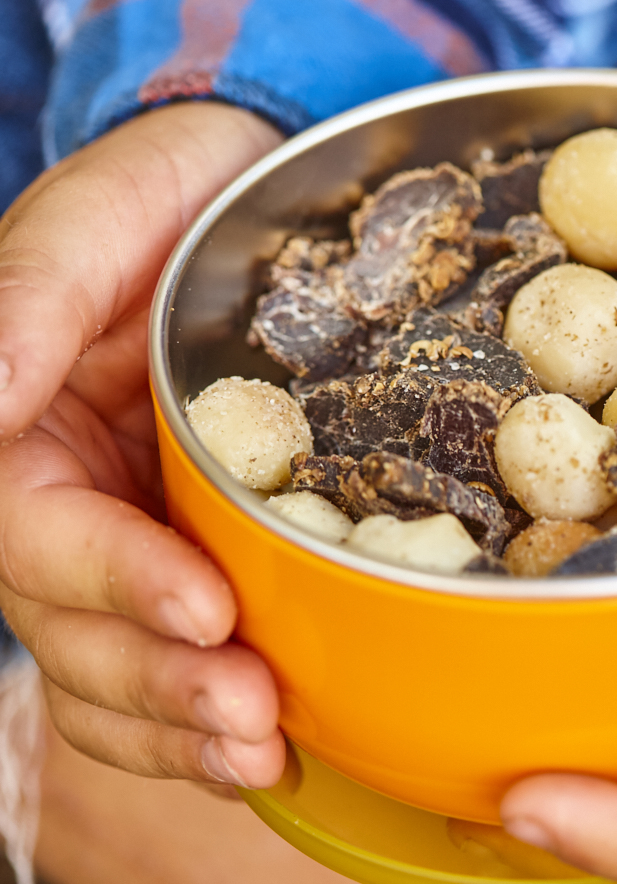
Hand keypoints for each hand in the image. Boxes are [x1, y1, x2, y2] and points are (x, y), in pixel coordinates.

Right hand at [0, 103, 286, 787]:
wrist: (246, 191)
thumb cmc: (167, 192)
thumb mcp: (97, 217)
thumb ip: (29, 299)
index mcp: (13, 430)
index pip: (34, 536)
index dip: (112, 582)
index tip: (206, 607)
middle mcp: (57, 499)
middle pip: (74, 627)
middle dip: (160, 681)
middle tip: (251, 715)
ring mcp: (120, 535)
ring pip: (112, 669)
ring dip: (179, 729)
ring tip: (262, 752)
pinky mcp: (189, 553)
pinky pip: (169, 657)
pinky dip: (197, 720)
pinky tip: (263, 754)